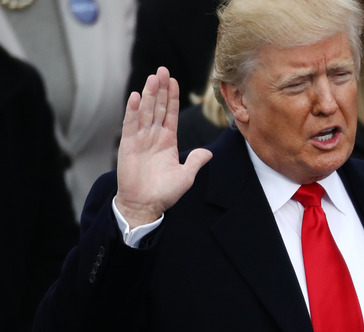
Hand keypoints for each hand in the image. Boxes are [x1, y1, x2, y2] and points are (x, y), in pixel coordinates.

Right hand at [116, 66, 212, 227]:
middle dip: (161, 89)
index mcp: (168, 141)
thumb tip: (209, 153)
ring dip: (149, 94)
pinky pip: (131, 124)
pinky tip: (136, 96)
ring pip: (146, 111)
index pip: (171, 114)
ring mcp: (141, 139)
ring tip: (153, 77)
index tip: (174, 81)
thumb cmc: (164, 193)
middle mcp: (154, 136)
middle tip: (163, 70)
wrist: (145, 205)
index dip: (173, 97)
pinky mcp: (128, 145)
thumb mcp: (186, 176)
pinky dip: (133, 110)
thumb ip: (196, 162)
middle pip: (158, 107)